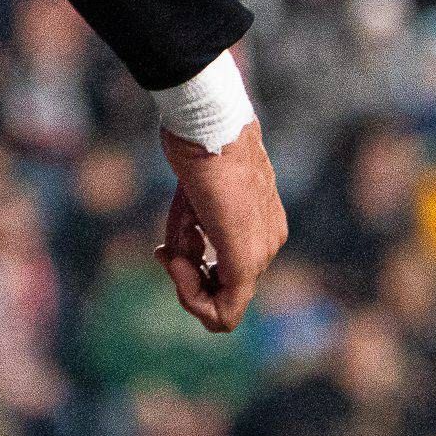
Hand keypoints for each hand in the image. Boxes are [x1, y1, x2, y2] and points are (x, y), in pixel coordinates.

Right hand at [157, 124, 286, 331]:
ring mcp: (261, 253)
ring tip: (176, 239)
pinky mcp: (247, 258)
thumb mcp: (193, 204)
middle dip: (186, 278)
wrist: (207, 123)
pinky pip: (225, 312)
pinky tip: (175, 259)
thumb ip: (193, 237)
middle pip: (222, 293)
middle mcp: (268, 244)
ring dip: (186, 282)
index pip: (230, 280)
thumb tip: (175, 260)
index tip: (170, 248)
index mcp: (262, 229)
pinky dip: (191, 297)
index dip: (194, 278)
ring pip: (222, 306)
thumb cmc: (198, 153)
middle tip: (168, 245)